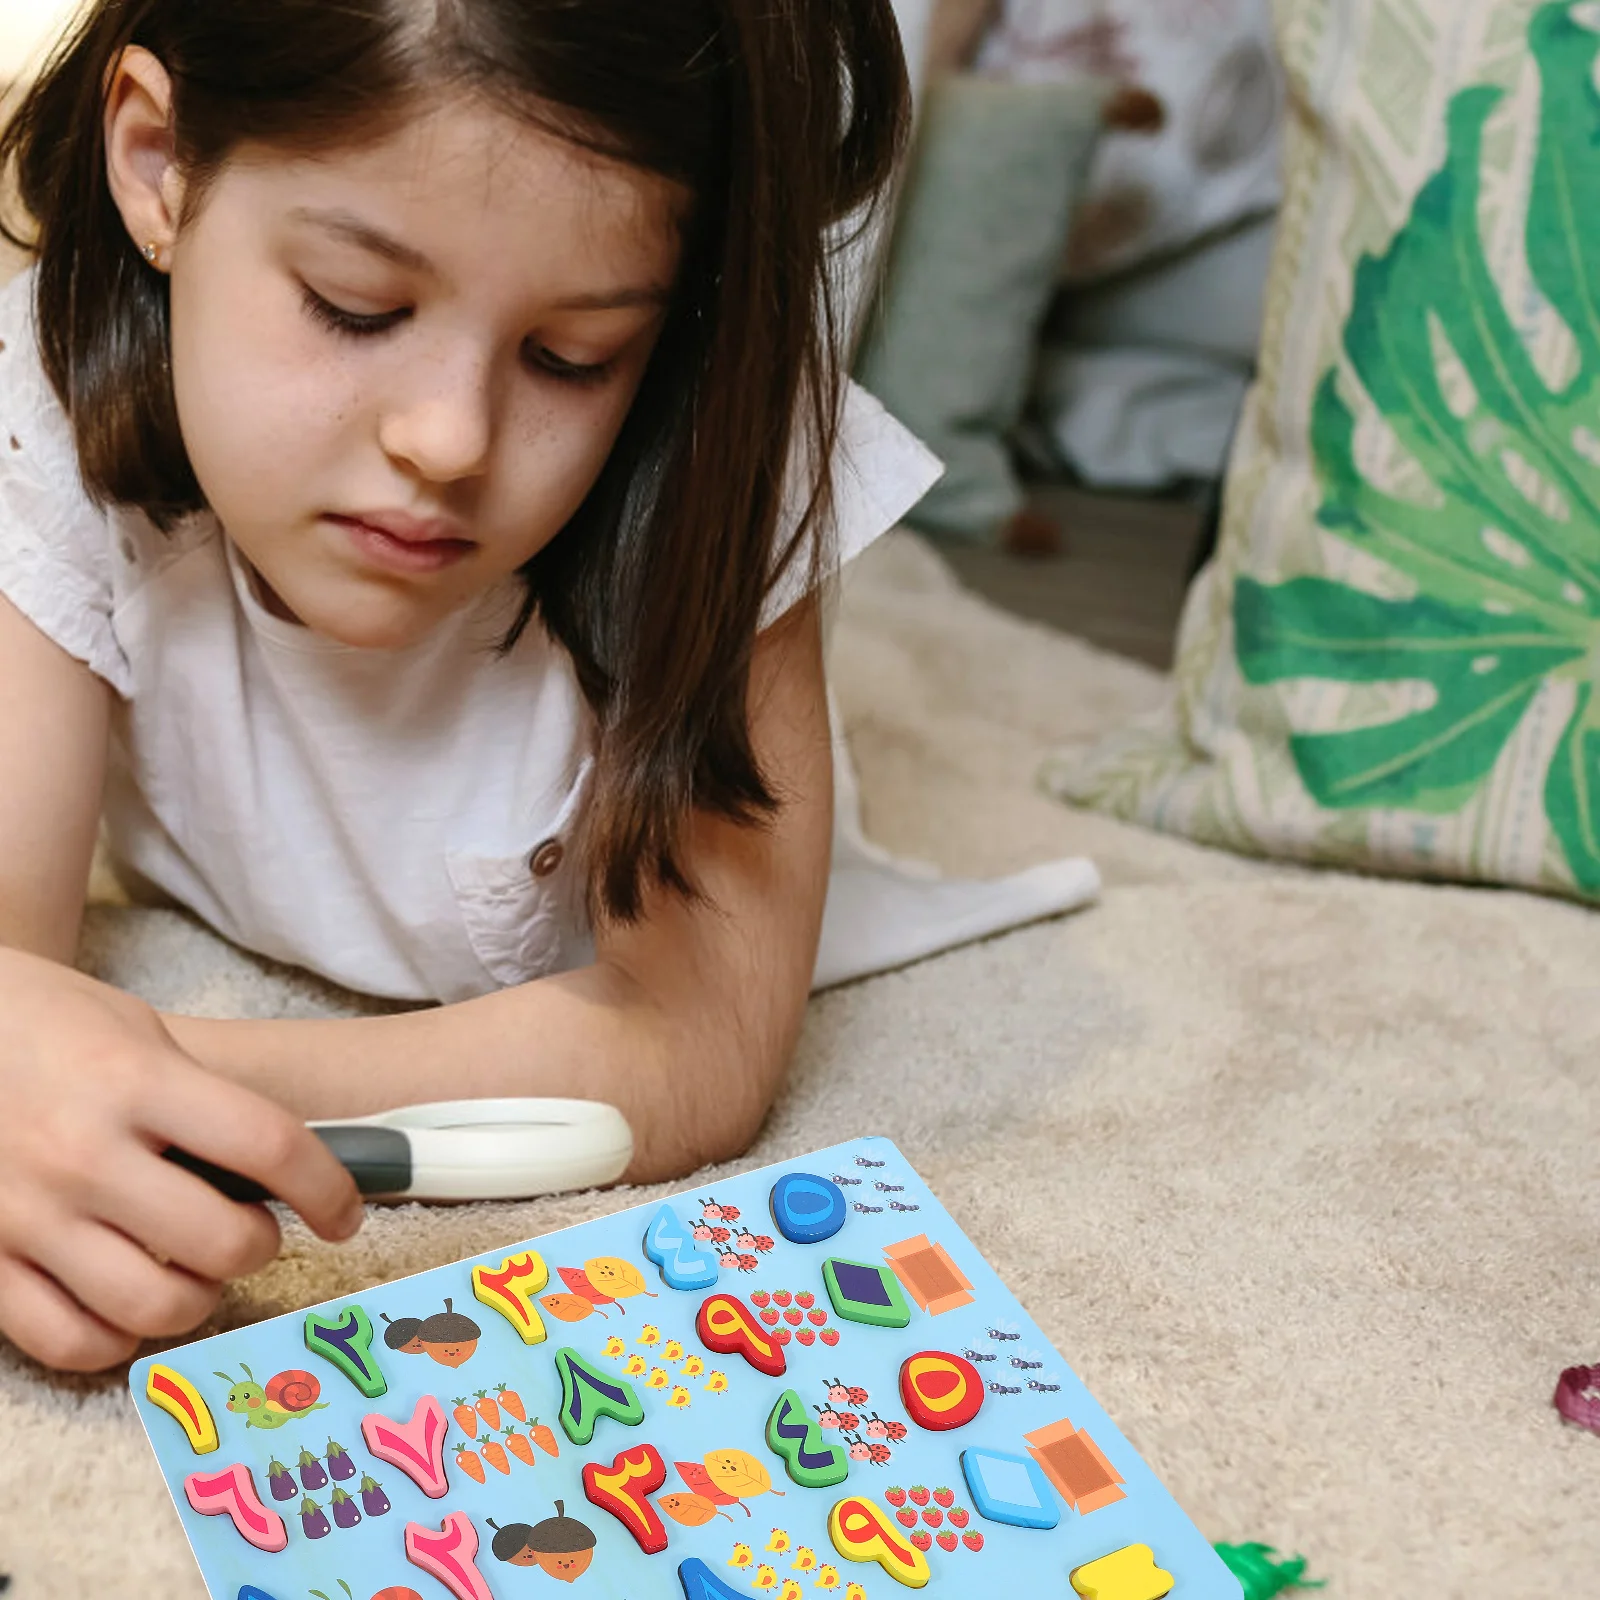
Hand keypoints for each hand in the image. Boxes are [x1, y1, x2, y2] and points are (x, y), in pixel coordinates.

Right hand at [0, 949, 363, 1370]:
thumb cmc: (54, 1027)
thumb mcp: (143, 1036)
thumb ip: (208, 1101)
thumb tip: (289, 1174)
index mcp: (135, 1080)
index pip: (268, 1145)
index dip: (328, 1188)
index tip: (345, 1212)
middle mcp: (81, 1152)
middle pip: (220, 1242)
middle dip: (261, 1245)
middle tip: (255, 1229)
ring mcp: (25, 1214)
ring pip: (152, 1305)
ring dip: (200, 1296)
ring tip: (197, 1268)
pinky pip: (67, 1342)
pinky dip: (118, 1339)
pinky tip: (132, 1305)